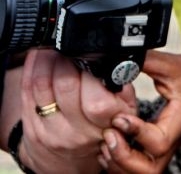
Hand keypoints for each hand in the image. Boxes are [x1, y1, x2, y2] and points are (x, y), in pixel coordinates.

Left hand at [18, 49, 136, 173]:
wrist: (75, 162)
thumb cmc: (104, 129)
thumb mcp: (127, 112)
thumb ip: (124, 86)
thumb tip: (117, 60)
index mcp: (105, 126)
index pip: (96, 99)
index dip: (92, 71)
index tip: (91, 52)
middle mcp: (77, 133)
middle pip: (65, 86)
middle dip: (66, 58)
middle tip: (70, 45)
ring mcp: (52, 131)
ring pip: (42, 86)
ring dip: (46, 60)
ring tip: (53, 46)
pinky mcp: (32, 129)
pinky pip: (27, 93)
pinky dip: (31, 69)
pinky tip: (38, 56)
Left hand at [97, 52, 180, 172]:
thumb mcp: (175, 64)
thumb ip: (144, 60)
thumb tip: (116, 56)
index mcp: (180, 121)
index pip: (159, 142)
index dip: (136, 134)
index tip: (120, 116)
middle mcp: (174, 139)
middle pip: (148, 171)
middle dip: (123, 159)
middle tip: (110, 135)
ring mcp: (168, 146)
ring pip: (143, 173)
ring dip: (120, 163)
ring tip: (109, 139)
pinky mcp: (161, 147)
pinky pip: (140, 166)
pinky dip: (122, 161)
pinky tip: (115, 140)